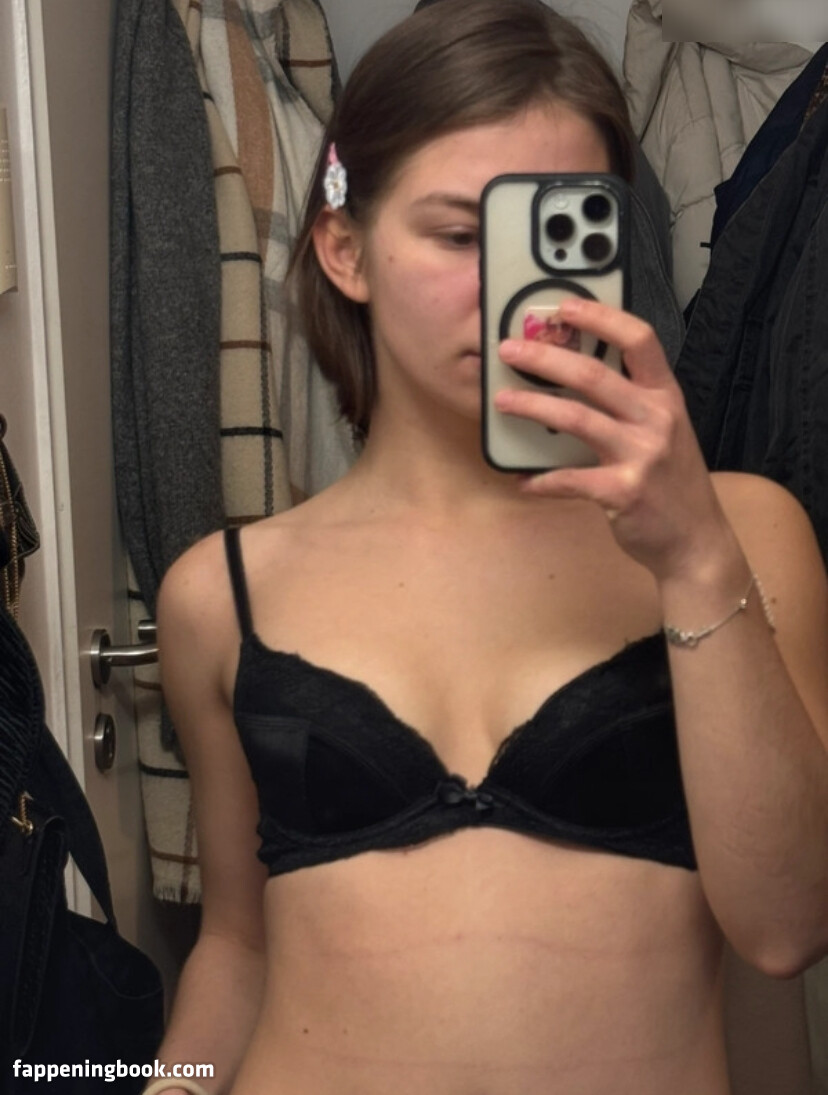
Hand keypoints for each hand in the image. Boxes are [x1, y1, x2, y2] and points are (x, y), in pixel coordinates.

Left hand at [494, 298, 735, 580]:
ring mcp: (641, 455)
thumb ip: (629, 404)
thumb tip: (571, 374)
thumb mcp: (663, 431)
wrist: (695, 540)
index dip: (601, 318)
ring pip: (576, 419)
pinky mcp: (624, 491)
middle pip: (594, 375)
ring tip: (502, 402)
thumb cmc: (671, 483)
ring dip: (532, 408)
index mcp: (665, 396)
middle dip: (545, 358)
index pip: (639, 340)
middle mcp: (656, 418)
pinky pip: (571, 479)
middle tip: (509, 350)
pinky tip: (522, 479)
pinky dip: (542, 480)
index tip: (565, 306)